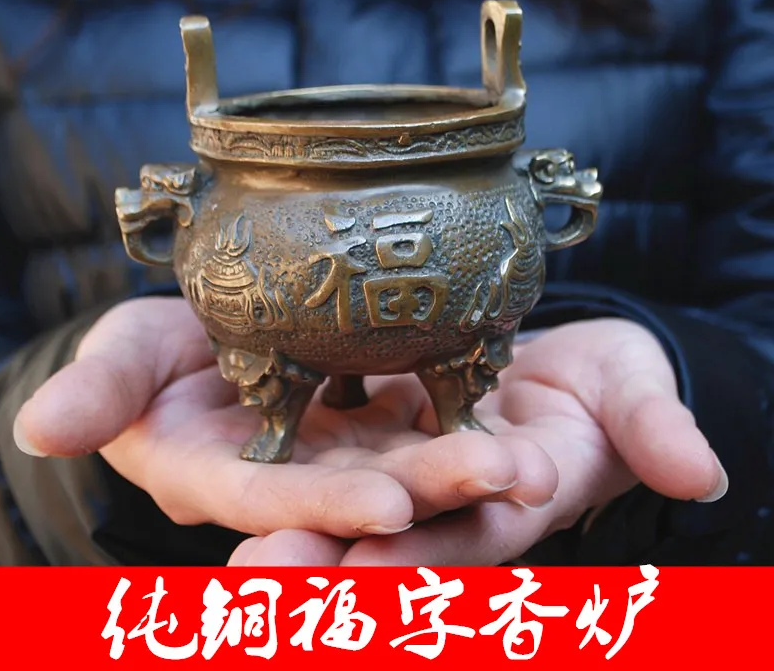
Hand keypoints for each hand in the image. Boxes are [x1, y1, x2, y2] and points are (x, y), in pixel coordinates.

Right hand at [13, 298, 557, 539]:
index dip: (323, 507)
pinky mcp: (386, 417)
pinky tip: (526, 427)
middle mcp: (296, 475)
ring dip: (473, 466)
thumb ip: (100, 391)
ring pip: (413, 462)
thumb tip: (38, 426)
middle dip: (433, 491)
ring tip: (534, 463)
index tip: (387, 507)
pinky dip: (474, 426)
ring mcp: (347, 449)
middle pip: (363, 490)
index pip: (274, 500)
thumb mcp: (127, 354)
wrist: (218, 326)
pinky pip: (433, 423)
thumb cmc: (160, 347)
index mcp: (225, 475)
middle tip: (507, 480)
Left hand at [226, 319, 727, 565]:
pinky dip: (294, 456)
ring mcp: (409, 462)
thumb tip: (700, 474)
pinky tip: (241, 458)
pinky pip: (334, 443)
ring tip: (241, 555)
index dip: (428, 560)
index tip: (377, 574)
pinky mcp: (382, 425)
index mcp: (510, 500)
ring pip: (351, 500)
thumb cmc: (610, 385)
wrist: (564, 364)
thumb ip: (656, 430)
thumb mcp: (635, 395)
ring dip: (299, 525)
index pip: (467, 539)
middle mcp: (448, 498)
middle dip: (334, 561)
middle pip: (391, 536)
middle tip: (266, 577)